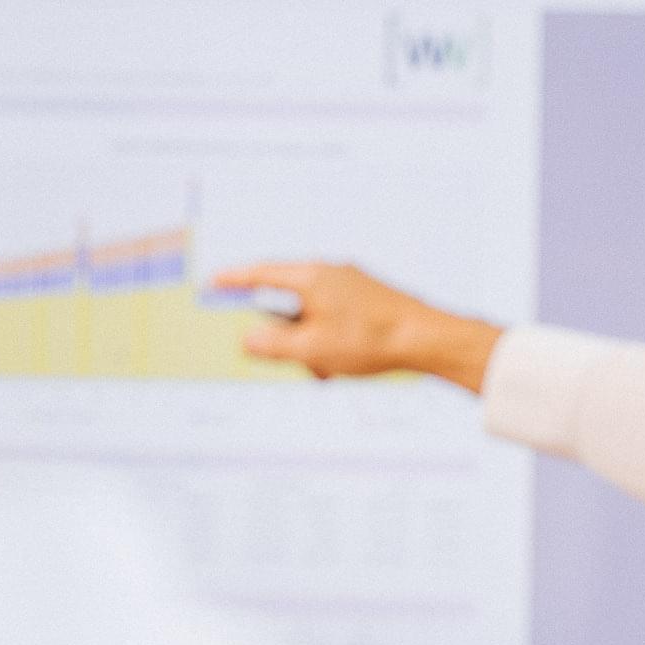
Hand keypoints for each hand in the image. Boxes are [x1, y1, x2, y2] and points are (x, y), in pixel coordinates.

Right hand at [209, 262, 504, 392]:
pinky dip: (330, 344)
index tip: (214, 280)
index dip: (235, 279)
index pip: (263, 273)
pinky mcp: (369, 299)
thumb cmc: (372, 341)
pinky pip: (336, 320)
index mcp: (312, 277)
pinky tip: (341, 367)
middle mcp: (332, 272)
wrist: (429, 339)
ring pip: (314, 316)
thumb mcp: (311, 350)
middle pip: (289, 299)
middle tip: (291, 359)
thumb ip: (272, 345)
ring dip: (312, 345)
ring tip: (324, 372)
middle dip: (286, 335)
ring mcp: (353, 284)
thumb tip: (246, 339)